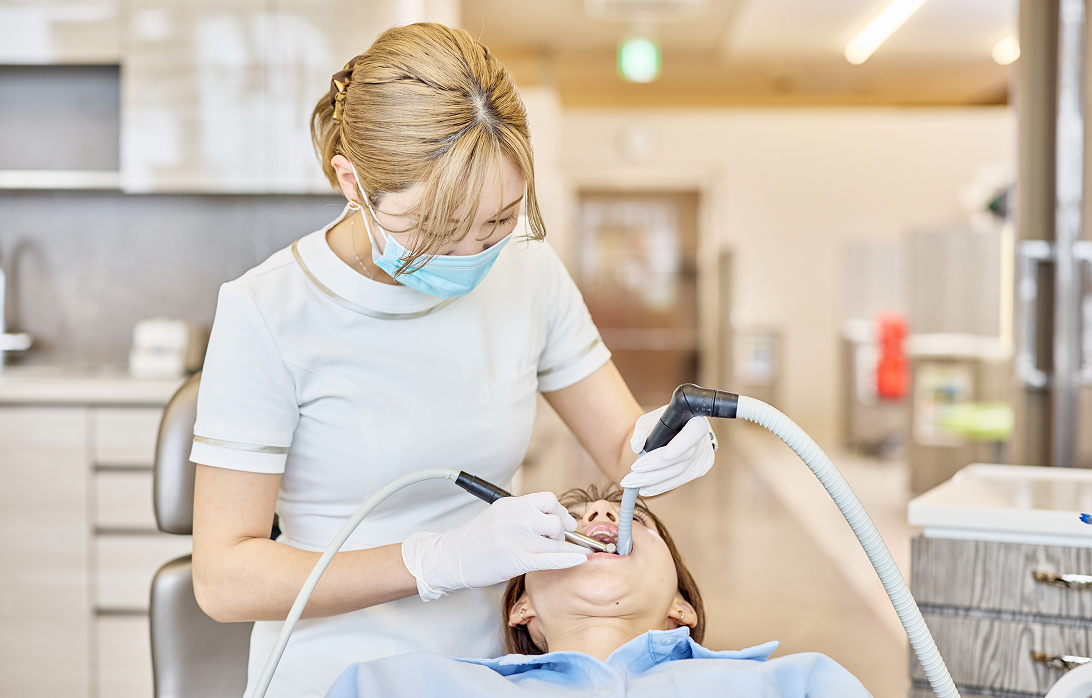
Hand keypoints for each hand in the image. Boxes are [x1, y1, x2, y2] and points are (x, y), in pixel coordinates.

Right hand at [401, 492, 589, 600]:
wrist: (450, 558)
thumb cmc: (475, 541)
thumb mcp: (498, 516)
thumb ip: (523, 514)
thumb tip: (554, 518)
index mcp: (510, 504)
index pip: (548, 500)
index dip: (561, 511)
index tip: (564, 522)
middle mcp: (514, 518)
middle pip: (556, 519)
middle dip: (563, 532)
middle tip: (559, 541)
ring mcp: (515, 538)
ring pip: (556, 539)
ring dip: (565, 547)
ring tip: (561, 552)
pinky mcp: (515, 559)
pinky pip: (550, 558)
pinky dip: (568, 558)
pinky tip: (580, 559)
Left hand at [620, 406, 715, 495]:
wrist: (682, 427)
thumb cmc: (663, 422)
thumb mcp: (650, 420)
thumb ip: (642, 431)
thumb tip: (637, 447)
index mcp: (695, 422)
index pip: (693, 433)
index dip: (681, 445)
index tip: (665, 455)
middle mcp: (703, 441)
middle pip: (680, 459)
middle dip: (653, 470)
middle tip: (630, 478)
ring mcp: (703, 457)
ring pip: (678, 474)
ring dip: (653, 481)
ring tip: (632, 484)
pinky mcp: (699, 469)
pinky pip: (678, 481)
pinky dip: (660, 486)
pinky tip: (645, 488)